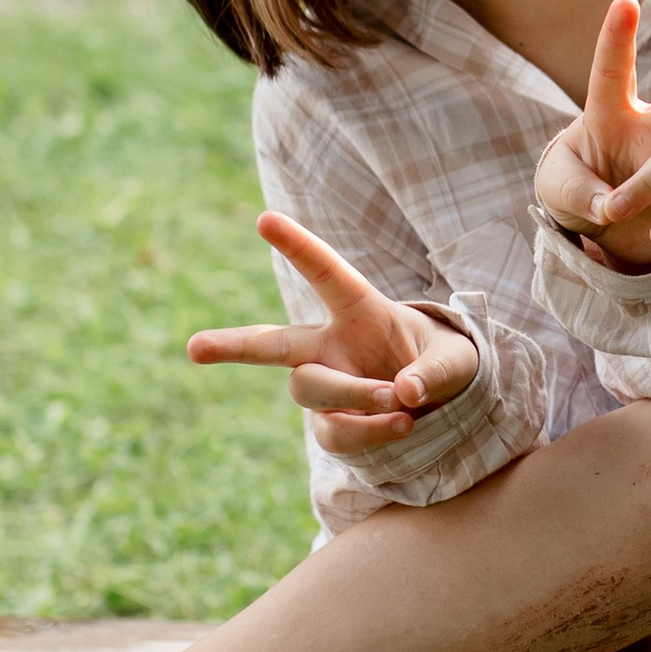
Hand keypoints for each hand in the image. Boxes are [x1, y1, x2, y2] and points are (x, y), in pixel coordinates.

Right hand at [187, 210, 477, 457]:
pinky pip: (334, 431)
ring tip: (402, 405)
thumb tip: (405, 392)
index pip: (325, 274)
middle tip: (192, 349)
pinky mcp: (331, 424)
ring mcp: (326, 386)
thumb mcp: (458, 360)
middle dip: (232, 345)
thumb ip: (437, 371)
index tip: (265, 219)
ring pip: (311, 389)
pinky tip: (402, 427)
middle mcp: (331, 346)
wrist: (446, 409)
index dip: (298, 247)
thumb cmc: (444, 366)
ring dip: (355, 396)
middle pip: (272, 342)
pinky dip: (367, 432)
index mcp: (360, 310)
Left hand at [533, 0, 650, 273]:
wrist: (602, 222)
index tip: (626, 2)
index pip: (614, 72)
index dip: (617, 38)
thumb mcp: (559, 185)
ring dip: (644, 185)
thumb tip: (611, 206)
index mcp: (613, 113)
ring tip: (614, 207)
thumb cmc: (579, 184)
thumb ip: (579, 191)